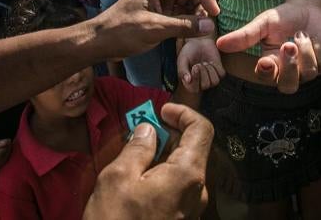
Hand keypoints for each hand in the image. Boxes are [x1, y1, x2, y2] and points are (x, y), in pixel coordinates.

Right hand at [83, 103, 212, 219]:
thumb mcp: (118, 178)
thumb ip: (137, 148)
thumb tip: (148, 130)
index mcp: (188, 175)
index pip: (202, 129)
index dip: (184, 112)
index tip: (160, 110)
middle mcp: (197, 192)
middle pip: (194, 149)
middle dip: (170, 134)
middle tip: (141, 131)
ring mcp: (190, 210)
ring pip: (184, 170)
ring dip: (163, 155)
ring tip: (134, 155)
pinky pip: (178, 189)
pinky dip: (162, 175)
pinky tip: (138, 180)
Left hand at [90, 0, 219, 60]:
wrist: (99, 42)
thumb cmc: (121, 31)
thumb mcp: (154, 28)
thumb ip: (183, 26)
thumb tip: (210, 26)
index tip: (215, 12)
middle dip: (202, 4)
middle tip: (210, 23)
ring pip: (187, 2)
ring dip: (196, 14)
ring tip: (203, 29)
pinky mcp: (159, 12)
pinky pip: (179, 12)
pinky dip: (188, 20)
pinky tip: (194, 31)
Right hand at [178, 38, 224, 92]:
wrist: (199, 42)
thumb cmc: (188, 52)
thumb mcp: (182, 59)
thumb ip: (182, 70)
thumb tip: (187, 80)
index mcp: (190, 82)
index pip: (194, 89)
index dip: (196, 80)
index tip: (195, 67)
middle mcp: (201, 83)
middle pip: (206, 85)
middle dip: (203, 72)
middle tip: (199, 63)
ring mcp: (211, 78)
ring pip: (215, 82)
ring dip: (210, 70)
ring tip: (205, 62)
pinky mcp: (219, 72)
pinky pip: (221, 74)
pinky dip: (217, 67)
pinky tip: (211, 61)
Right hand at [216, 2, 320, 93]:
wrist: (308, 7)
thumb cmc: (282, 17)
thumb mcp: (263, 24)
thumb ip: (244, 36)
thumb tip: (219, 44)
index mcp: (272, 64)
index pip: (267, 77)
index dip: (267, 73)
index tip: (265, 61)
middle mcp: (290, 71)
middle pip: (289, 86)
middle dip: (289, 68)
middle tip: (288, 45)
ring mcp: (309, 69)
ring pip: (308, 74)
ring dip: (305, 52)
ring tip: (300, 34)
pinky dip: (317, 48)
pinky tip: (313, 36)